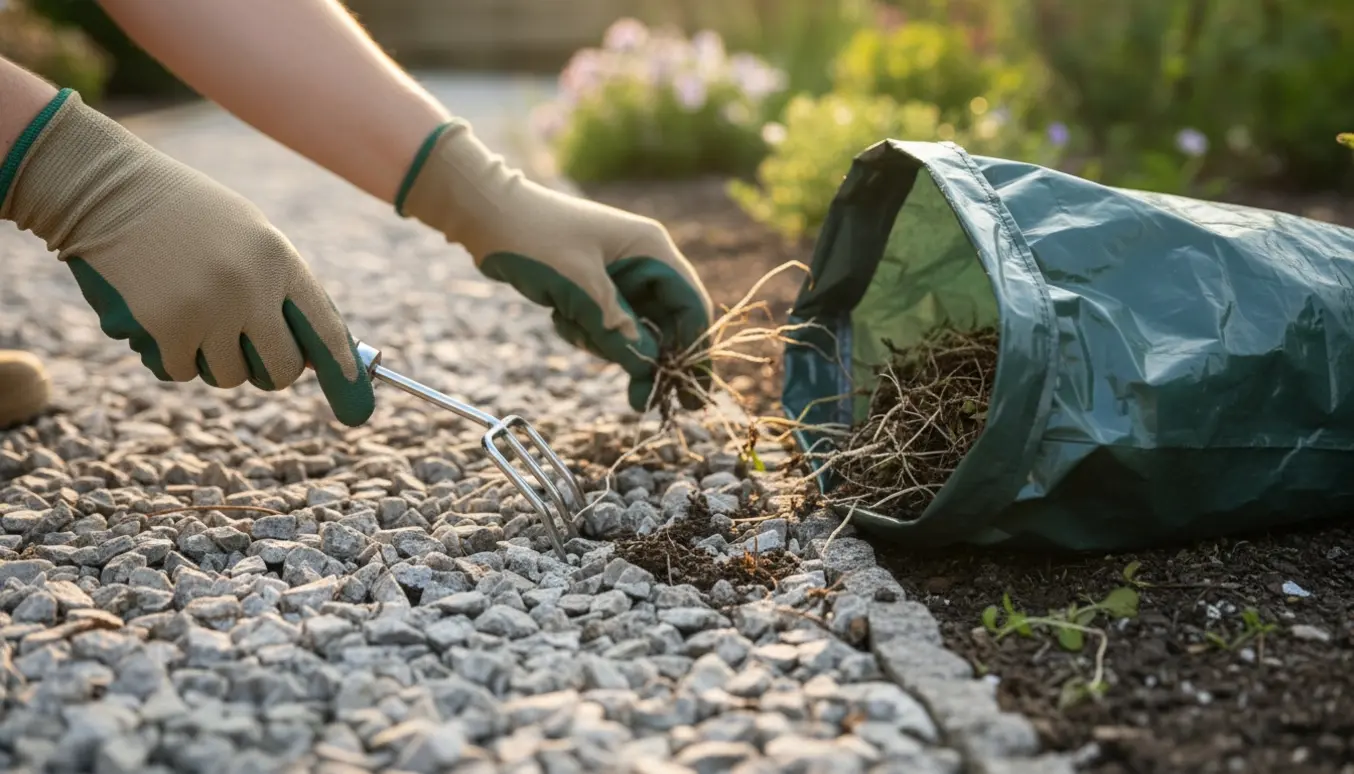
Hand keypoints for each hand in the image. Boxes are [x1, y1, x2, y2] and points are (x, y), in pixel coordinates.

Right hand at [0, 89, 373, 425]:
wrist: (108, 190)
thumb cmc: (184, 213)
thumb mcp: (249, 234)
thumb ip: (279, 287)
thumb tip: (311, 354)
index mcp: (280, 261)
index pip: (325, 329)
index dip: (342, 370)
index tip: (356, 400)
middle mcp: (252, 289)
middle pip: (281, 370)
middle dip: (270, 371)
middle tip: (250, 354)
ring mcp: (209, 311)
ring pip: (229, 376)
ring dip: (212, 359)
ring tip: (192, 314)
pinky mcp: (166, 329)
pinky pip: (182, 371)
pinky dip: (171, 355)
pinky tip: (157, 315)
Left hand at [397, 120, 714, 412]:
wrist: (486, 215)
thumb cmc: (535, 238)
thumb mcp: (579, 287)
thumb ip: (616, 327)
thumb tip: (650, 366)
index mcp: (651, 249)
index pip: (689, 305)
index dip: (693, 350)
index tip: (691, 392)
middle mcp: (643, 261)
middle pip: (666, 323)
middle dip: (648, 358)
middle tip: (641, 401)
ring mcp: (620, 275)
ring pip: (633, 330)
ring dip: (605, 342)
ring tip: (569, 324)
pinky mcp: (595, 287)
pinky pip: (605, 325)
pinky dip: (585, 331)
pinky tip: (558, 316)